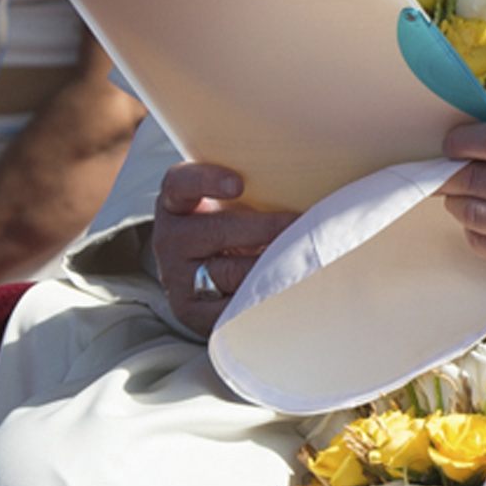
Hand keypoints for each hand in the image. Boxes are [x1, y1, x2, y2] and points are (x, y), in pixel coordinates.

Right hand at [154, 161, 299, 337]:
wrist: (212, 281)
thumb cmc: (237, 229)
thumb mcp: (236, 204)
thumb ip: (257, 188)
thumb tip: (314, 174)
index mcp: (177, 203)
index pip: (180, 184)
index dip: (207, 181)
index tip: (238, 184)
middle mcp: (170, 239)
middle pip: (216, 230)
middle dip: (265, 228)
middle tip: (304, 224)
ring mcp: (177, 278)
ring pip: (228, 271)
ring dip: (271, 264)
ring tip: (306, 257)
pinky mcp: (192, 311)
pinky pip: (232, 306)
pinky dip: (263, 296)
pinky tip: (291, 289)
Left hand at [439, 119, 485, 287]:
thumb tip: (482, 146)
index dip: (464, 141)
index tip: (453, 142)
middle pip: (477, 180)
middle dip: (452, 173)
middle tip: (447, 169)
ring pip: (474, 215)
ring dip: (459, 201)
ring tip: (464, 193)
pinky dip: (475, 230)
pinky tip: (485, 219)